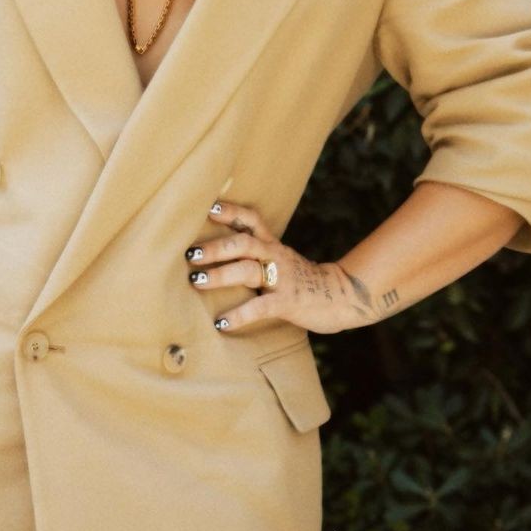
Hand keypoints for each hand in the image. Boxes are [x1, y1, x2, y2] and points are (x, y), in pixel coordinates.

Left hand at [185, 198, 361, 335]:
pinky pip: (260, 307)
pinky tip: (221, 323)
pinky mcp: (287, 302)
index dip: (230, 211)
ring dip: (220, 275)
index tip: (207, 207)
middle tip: (191, 254)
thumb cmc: (300, 279)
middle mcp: (275, 256)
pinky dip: (239, 315)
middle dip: (215, 247)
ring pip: (248, 270)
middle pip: (243, 243)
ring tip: (196, 281)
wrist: (339, 296)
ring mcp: (282, 278)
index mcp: (272, 244)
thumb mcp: (279, 259)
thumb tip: (216, 251)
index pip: (251, 219)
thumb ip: (255, 254)